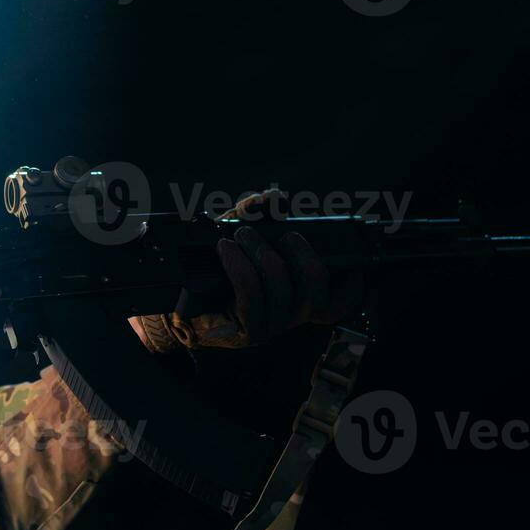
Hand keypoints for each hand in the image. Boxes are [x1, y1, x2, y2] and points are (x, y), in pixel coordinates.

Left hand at [130, 190, 353, 351]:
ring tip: (242, 235)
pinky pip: (250, 295)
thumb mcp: (241, 239)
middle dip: (303, 255)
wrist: (179, 305)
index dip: (350, 285)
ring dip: (262, 254)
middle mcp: (289, 318)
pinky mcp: (243, 331)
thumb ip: (259, 216)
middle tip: (284, 235)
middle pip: (316, 292)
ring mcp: (269, 327)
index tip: (348, 258)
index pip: (337, 304)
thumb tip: (275, 198)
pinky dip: (240, 266)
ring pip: (281, 290)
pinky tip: (226, 249)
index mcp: (297, 300)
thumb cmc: (216, 272)